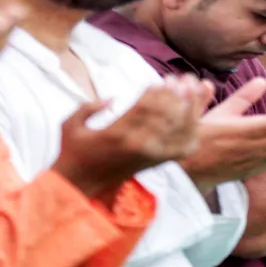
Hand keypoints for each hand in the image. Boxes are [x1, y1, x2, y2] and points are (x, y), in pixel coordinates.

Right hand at [51, 75, 212, 200]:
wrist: (80, 187)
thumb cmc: (73, 152)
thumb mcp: (70, 125)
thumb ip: (89, 107)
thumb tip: (114, 98)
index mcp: (117, 133)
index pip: (145, 107)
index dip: (158, 91)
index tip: (164, 80)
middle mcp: (137, 144)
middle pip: (167, 115)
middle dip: (178, 94)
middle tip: (183, 80)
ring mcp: (149, 155)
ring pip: (178, 129)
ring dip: (189, 108)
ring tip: (192, 90)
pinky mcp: (156, 162)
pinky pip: (181, 147)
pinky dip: (191, 131)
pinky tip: (195, 116)